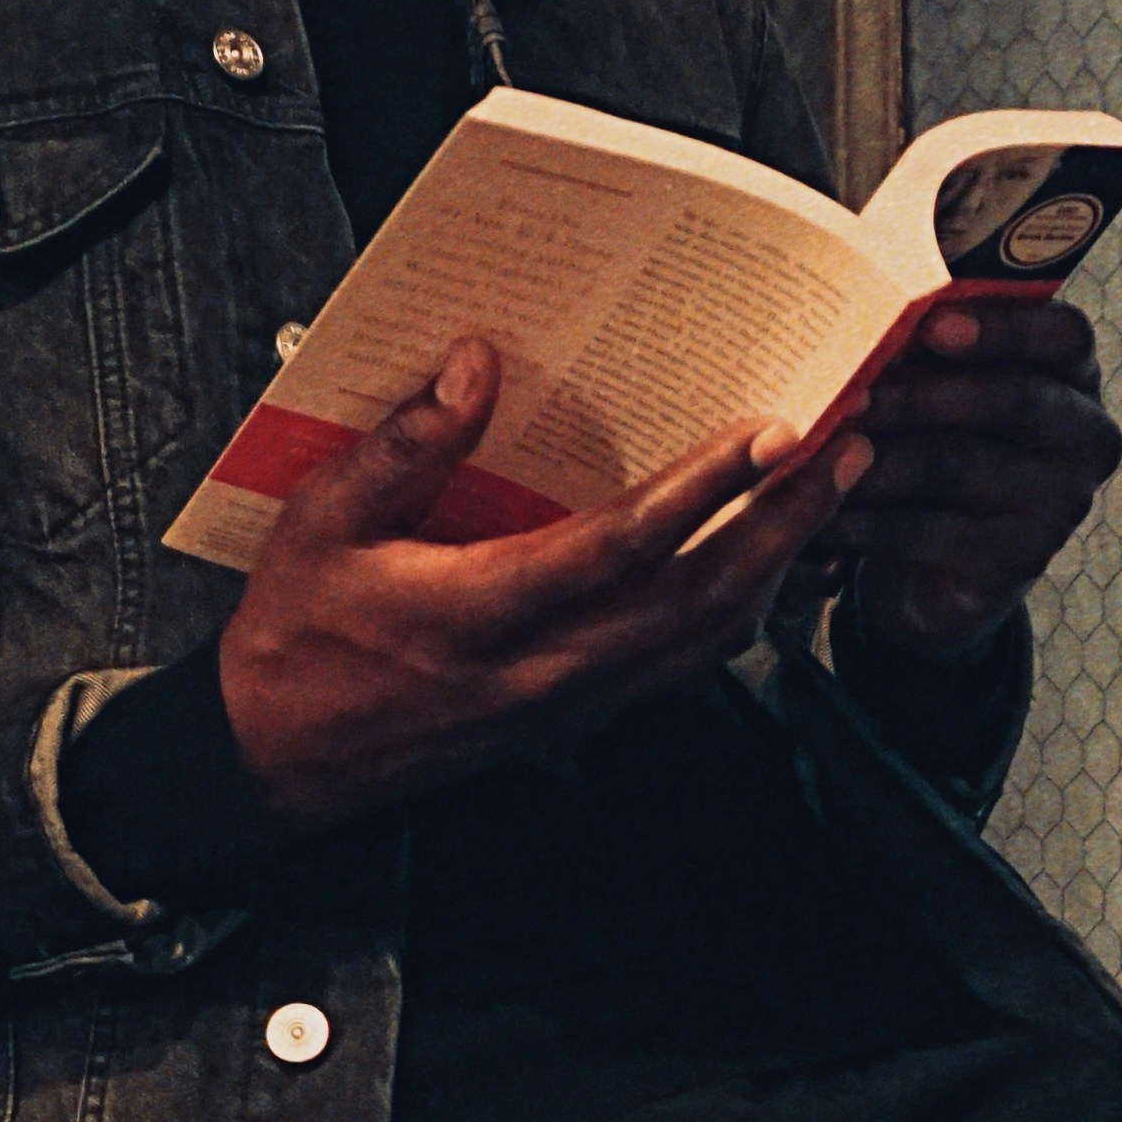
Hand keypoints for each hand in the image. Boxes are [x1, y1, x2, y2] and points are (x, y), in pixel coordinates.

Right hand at [217, 337, 866, 833]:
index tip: (769, 432)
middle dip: (783, 523)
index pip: (621, 545)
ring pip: (703, 641)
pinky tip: (765, 569)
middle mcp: (543, 668)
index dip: (705, 489)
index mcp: (480, 611)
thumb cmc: (297, 639)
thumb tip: (476, 363)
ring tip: (827, 498)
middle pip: (697, 598)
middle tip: (842, 452)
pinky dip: (737, 614)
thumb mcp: (320, 523)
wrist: (278, 759)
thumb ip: (405, 443)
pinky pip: (679, 668)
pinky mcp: (574, 719)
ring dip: (776, 566)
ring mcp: (568, 703)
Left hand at [836, 297, 1121, 655]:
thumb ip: (934, 345)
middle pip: (1013, 400)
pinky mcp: (1019, 560)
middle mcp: (1086, 438)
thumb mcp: (949, 384)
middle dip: (923, 393)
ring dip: (882, 458)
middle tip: (852, 394)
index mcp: (1076, 374)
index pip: (1065, 335)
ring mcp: (1059, 505)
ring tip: (821, 448)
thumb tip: (872, 307)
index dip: (1004, 325)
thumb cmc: (944, 439)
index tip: (933, 323)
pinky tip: (823, 514)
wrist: (947, 557)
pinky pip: (934, 533)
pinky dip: (870, 522)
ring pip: (962, 467)